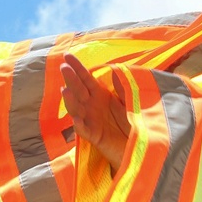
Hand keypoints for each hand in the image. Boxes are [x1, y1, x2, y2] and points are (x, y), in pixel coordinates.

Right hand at [60, 52, 130, 170]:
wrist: (137, 146)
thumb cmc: (132, 122)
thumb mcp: (130, 102)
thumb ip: (123, 89)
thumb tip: (115, 71)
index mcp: (99, 95)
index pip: (86, 78)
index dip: (77, 68)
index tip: (67, 55)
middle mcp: (91, 106)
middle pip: (78, 90)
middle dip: (71, 80)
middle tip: (64, 68)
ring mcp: (90, 120)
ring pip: (76, 109)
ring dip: (70, 101)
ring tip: (66, 91)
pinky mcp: (94, 136)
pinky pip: (84, 130)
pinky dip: (80, 125)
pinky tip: (77, 118)